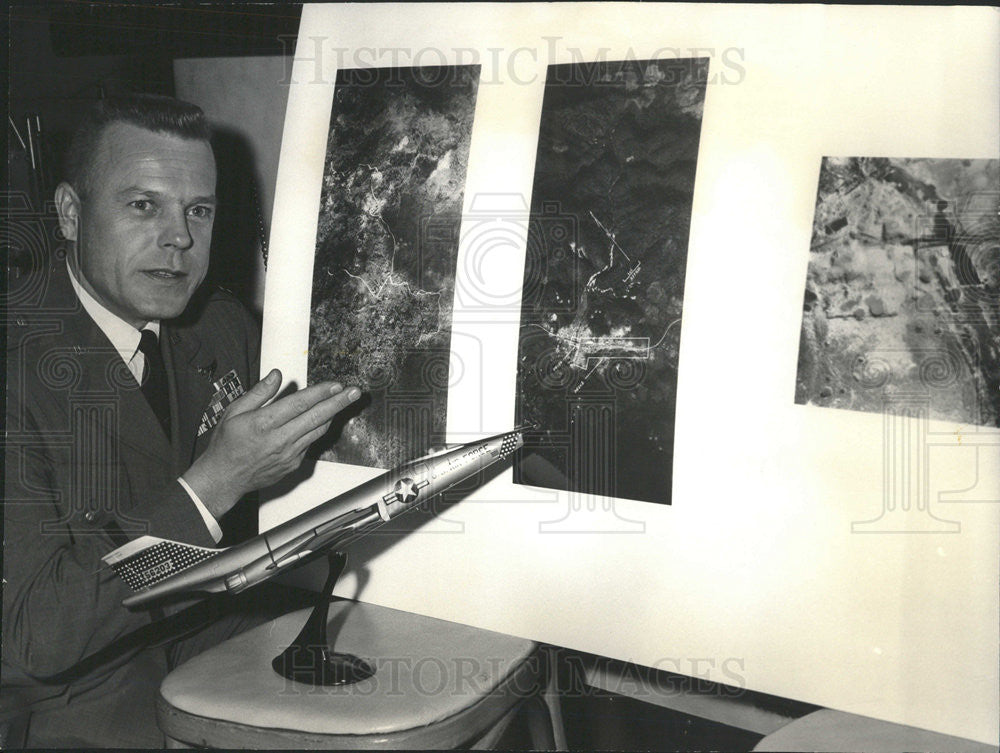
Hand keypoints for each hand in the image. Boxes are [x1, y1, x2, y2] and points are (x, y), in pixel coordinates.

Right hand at [182, 369, 359, 517]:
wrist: (223, 478)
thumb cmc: (226, 445)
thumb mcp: (234, 412)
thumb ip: (258, 393)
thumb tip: (276, 376)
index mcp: (264, 424)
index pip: (299, 404)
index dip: (320, 393)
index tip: (335, 385)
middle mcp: (279, 440)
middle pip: (316, 417)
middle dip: (338, 403)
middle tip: (354, 392)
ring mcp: (288, 454)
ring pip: (317, 431)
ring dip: (332, 416)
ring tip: (343, 402)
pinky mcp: (293, 464)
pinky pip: (310, 443)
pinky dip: (318, 430)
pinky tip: (322, 420)